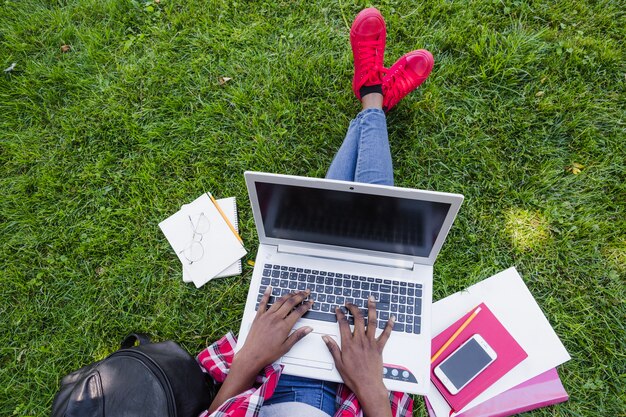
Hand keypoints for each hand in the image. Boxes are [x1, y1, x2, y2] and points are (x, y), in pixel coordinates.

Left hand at [208, 288, 312, 413]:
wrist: (252, 355)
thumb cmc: (268, 353)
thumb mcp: (286, 347)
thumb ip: (298, 335)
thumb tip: (309, 328)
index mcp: (284, 326)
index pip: (298, 312)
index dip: (306, 305)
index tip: (311, 302)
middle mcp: (276, 318)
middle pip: (290, 302)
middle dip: (300, 296)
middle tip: (306, 292)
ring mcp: (266, 316)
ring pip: (279, 301)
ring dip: (288, 294)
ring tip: (295, 291)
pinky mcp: (258, 316)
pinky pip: (263, 302)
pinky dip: (266, 294)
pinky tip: (269, 288)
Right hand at [323, 297, 393, 416]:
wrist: (368, 386)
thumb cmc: (353, 377)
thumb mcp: (338, 363)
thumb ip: (332, 348)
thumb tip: (325, 337)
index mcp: (349, 344)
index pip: (343, 324)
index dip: (340, 314)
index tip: (338, 309)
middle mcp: (360, 341)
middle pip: (358, 318)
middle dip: (353, 308)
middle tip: (350, 303)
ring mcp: (371, 343)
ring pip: (372, 322)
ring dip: (372, 309)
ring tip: (371, 300)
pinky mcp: (379, 348)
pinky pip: (386, 334)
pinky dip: (389, 325)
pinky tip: (391, 318)